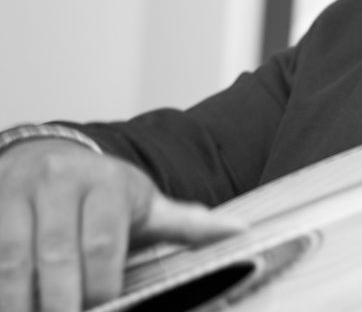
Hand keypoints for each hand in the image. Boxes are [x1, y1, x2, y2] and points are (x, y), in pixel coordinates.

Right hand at [0, 139, 243, 311]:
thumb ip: (190, 224)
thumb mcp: (148, 205)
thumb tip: (242, 234)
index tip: (105, 310)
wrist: (49, 160)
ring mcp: (17, 193)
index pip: (103, 240)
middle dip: (61, 300)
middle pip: (56, 253)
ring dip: (19, 300)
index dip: (101, 283)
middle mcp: (59, 181)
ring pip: (12, 258)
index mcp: (108, 182)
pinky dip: (0, 287)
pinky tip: (11, 306)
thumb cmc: (106, 195)